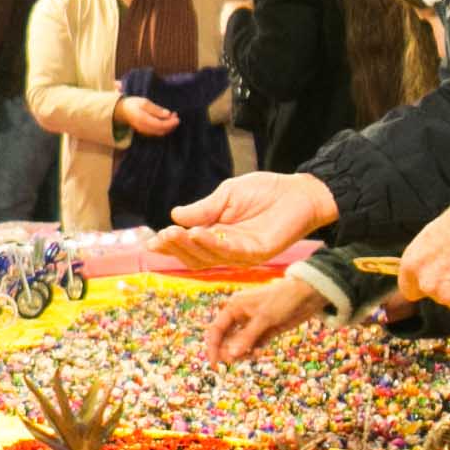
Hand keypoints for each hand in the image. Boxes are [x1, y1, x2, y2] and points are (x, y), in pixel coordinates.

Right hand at [112, 94, 179, 136]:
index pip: (160, 125)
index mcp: (143, 119)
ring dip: (168, 127)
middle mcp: (143, 128)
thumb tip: (168, 114)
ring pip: (159, 132)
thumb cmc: (133, 104)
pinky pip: (156, 132)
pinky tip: (166, 121)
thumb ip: (156, 109)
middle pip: (161, 130)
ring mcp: (144, 131)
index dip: (170, 123)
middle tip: (176, 117)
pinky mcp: (145, 131)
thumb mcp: (144, 102)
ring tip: (173, 117)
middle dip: (171, 125)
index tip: (177, 118)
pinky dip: (163, 127)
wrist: (122, 111)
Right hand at [159, 170, 336, 269]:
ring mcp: (242, 254)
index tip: (151, 242)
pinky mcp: (258, 253)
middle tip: (161, 236)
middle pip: (195, 257)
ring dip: (189, 246)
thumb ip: (203, 209)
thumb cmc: (264, 191)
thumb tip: (174, 215)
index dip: (170, 245)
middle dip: (176, 248)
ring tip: (173, 233)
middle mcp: (227, 249)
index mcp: (218, 235)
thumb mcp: (226, 195)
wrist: (298, 191)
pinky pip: (231, 252)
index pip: (189, 246)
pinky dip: (212, 244)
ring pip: (209, 258)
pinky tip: (198, 233)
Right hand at [204, 272, 327, 362]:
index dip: (213, 347)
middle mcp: (240, 316)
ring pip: (239, 344)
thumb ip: (247, 337)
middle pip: (226, 339)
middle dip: (229, 351)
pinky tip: (258, 352)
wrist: (306, 295)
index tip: (214, 364)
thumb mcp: (263, 318)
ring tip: (253, 355)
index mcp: (234, 307)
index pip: (216, 329)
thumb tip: (230, 356)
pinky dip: (253, 351)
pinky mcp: (264, 332)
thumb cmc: (282, 300)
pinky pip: (252, 345)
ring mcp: (252, 325)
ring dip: (242, 353)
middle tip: (236, 361)